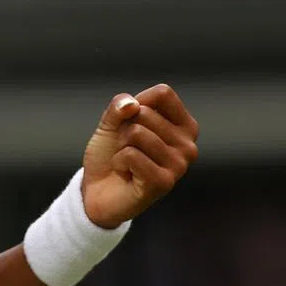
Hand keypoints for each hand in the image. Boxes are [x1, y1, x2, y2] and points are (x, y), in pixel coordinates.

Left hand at [80, 84, 198, 228]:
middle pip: (146, 112)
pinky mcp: (164, 182)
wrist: (97, 191)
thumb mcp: (111, 122)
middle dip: (125, 128)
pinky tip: (126, 174)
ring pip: (137, 133)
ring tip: (127, 161)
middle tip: (128, 148)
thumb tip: (132, 104)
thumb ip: (119, 106)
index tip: (130, 122)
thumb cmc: (111, 154)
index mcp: (184, 126)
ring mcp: (179, 165)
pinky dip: (119, 161)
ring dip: (121, 146)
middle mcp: (188, 145)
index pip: (164, 93)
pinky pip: (131, 154)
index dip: (137, 102)